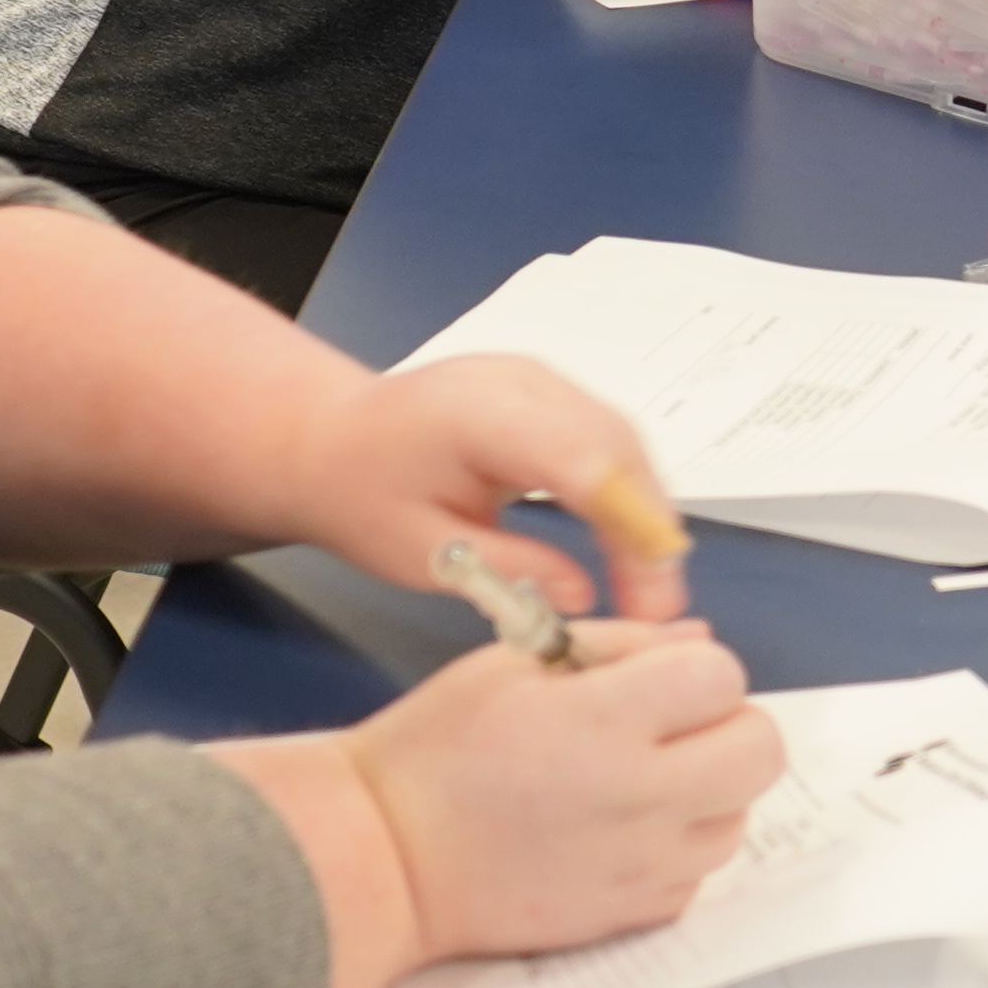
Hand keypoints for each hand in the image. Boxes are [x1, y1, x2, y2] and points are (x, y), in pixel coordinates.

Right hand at [221, 620, 782, 987]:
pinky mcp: (631, 914)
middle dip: (726, 726)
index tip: (657, 680)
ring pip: (737, 817)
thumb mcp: (508, 665)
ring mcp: (641, 864)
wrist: (386, 860)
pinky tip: (617, 831)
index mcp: (603, 721)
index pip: (721, 674)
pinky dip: (674, 849)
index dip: (694, 668)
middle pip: (761, 750)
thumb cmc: (431, 758)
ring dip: (706, 791)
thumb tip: (695, 640)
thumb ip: (615, 645)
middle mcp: (638, 796)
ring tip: (637, 782)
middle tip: (671, 728)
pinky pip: (697, 875)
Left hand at [285, 351, 695, 627]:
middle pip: (617, 447)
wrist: (329, 437)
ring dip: (647, 513)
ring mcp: (539, 378)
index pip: (582, 461)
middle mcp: (520, 381)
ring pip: (624, 439)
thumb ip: (507, 569)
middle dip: (650, 531)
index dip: (631, 528)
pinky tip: (631, 542)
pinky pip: (608, 436)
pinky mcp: (549, 391)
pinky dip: (628, 491)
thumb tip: (584, 595)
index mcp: (478, 413)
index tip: (653, 597)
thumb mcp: (419, 553)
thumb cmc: (360, 492)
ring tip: (651, 588)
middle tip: (659, 609)